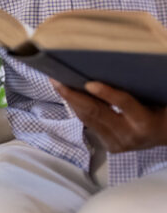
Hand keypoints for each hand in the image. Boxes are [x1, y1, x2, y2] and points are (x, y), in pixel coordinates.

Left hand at [51, 79, 166, 152]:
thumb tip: (113, 66)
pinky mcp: (110, 147)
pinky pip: (89, 124)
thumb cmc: (159, 107)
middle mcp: (130, 134)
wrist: (166, 134)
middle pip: (97, 112)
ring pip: (88, 119)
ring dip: (70, 101)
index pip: (124, 104)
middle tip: (57, 79)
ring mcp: (118, 143)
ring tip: (56, 84)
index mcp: (145, 121)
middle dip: (73, 96)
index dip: (107, 93)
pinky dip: (78, 109)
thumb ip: (135, 87)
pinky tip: (68, 96)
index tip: (89, 83)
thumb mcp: (152, 96)